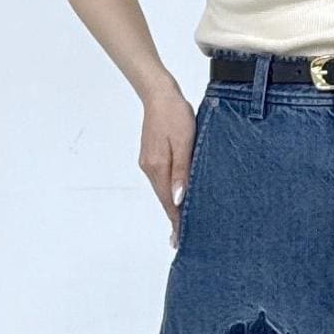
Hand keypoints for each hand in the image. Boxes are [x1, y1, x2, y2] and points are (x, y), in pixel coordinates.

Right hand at [138, 80, 198, 246]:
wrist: (159, 94)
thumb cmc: (175, 114)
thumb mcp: (184, 142)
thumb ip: (182, 172)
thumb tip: (178, 200)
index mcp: (158, 167)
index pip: (168, 203)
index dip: (176, 222)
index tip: (181, 240)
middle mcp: (150, 169)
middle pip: (164, 200)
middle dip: (175, 218)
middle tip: (184, 238)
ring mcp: (149, 163)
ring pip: (163, 190)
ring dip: (173, 206)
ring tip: (184, 222)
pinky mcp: (151, 157)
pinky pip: (162, 180)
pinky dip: (170, 191)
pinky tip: (178, 197)